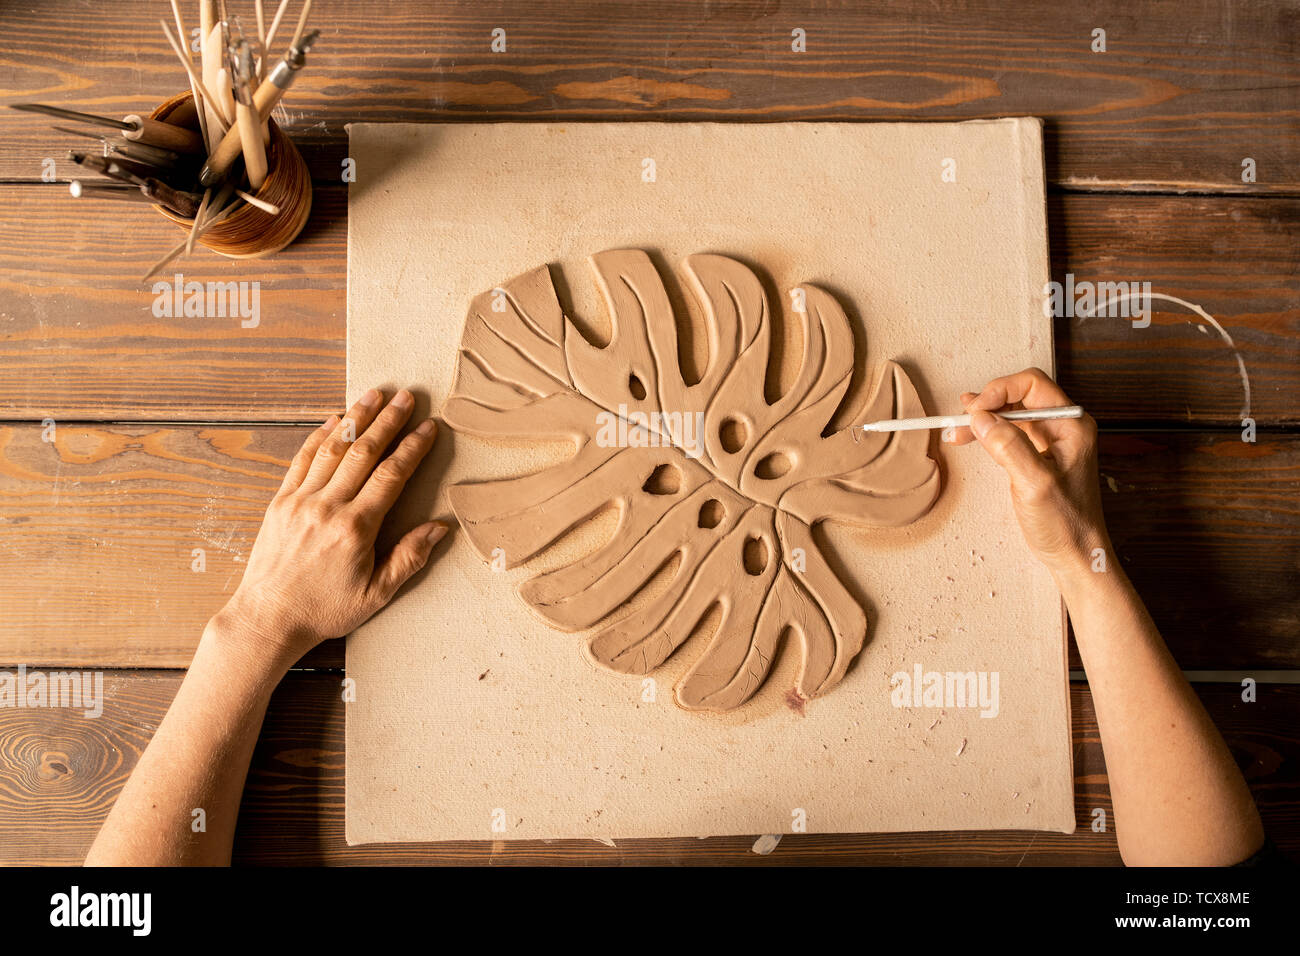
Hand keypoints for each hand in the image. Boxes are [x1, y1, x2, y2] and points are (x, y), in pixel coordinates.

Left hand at [212, 387, 446, 669]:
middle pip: (364, 451)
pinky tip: (333, 419)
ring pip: (333, 448)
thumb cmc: (324, 610)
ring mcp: (300, 501)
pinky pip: (302, 459)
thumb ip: (409, 558)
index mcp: (355, 529)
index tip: (429, 427)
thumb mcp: (377, 594)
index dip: (413, 447)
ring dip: (356, 417)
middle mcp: (327, 507)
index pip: (392, 475)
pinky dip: (319, 436)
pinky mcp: (280, 502)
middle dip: (388, 420)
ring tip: (374, 394)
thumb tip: (440, 528)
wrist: (268, 618)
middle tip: (407, 396)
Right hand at [946, 367, 1107, 576]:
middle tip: (962, 419)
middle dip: (988, 403)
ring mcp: (1051, 441)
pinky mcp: (1038, 455)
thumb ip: (1009, 446)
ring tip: (958, 429)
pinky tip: (972, 437)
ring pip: (1012, 413)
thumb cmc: (1067, 524)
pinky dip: (988, 433)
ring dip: (984, 418)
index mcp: (1071, 425)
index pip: (1032, 384)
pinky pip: (1010, 432)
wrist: (1075, 554)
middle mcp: (1063, 427)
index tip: (976, 409)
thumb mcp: (1035, 484)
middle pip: (1020, 394)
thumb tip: (981, 418)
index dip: (1000, 390)